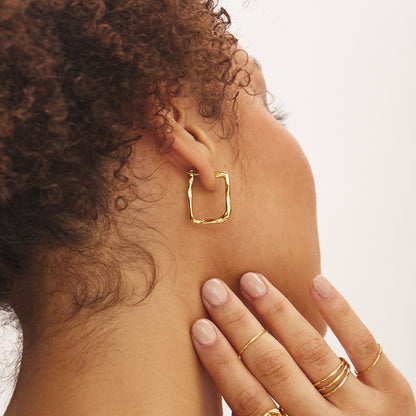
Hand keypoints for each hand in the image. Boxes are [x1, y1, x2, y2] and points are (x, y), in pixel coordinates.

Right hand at [191, 273, 415, 415]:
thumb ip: (258, 415)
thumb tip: (223, 373)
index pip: (247, 398)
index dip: (222, 361)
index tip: (200, 326)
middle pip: (273, 367)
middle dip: (239, 325)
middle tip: (215, 290)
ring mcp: (364, 410)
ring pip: (311, 350)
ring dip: (278, 311)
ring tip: (252, 280)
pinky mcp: (394, 392)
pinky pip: (364, 346)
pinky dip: (339, 312)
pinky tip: (316, 282)